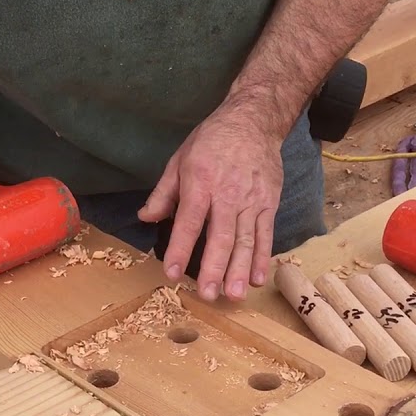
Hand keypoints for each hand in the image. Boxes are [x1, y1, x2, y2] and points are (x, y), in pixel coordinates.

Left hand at [138, 105, 282, 301]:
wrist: (253, 121)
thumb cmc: (212, 140)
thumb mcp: (179, 159)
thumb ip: (163, 193)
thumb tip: (146, 218)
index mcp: (201, 182)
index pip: (189, 221)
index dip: (181, 248)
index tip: (173, 273)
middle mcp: (228, 194)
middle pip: (221, 236)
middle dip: (214, 268)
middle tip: (208, 295)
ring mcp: (252, 200)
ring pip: (245, 240)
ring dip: (239, 270)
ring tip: (234, 295)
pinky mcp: (269, 203)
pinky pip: (265, 235)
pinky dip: (262, 258)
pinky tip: (257, 279)